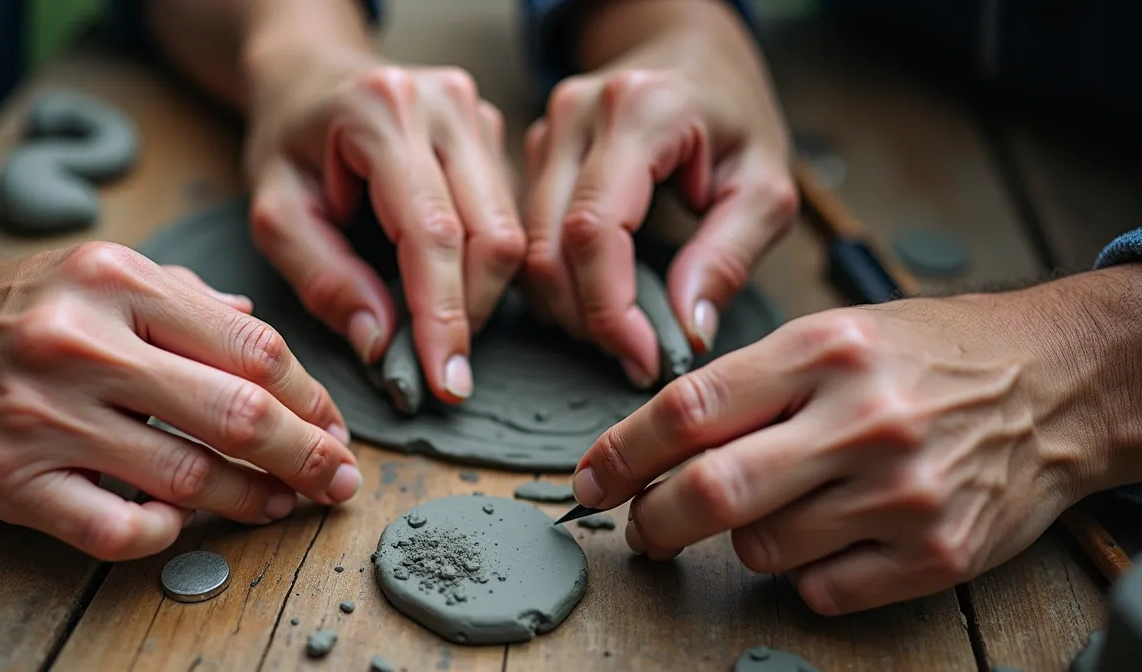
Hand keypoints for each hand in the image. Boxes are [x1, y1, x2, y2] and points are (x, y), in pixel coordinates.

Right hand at [0, 242, 360, 560]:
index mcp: (118, 282)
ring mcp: (42, 415)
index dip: (310, 398)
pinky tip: (184, 524)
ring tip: (278, 505)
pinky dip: (162, 533)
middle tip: (337, 481)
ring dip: (248, 500)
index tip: (336, 428)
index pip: (250, 349)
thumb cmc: (20, 308)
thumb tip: (264, 334)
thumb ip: (188, 301)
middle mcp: (82, 344)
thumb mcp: (103, 273)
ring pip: (183, 475)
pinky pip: (110, 526)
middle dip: (303, 456)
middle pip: (233, 413)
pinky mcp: (8, 480)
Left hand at [243, 48, 523, 403]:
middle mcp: (445, 103)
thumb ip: (324, 279)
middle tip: (438, 370)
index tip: (447, 384)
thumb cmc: (288, 144)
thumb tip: (382, 345)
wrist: (312, 76)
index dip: (443, 317)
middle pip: (490, 236)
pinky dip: (484, 270)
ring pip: (510, 234)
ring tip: (436, 328)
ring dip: (479, 297)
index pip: (432, 232)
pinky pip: (509, 221)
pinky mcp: (496, 135)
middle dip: (468, 315)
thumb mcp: (275, 214)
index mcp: (382, 112)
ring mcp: (479, 115)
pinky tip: (448, 287)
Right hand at [522, 0, 794, 385]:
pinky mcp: (531, 152)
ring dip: (566, 307)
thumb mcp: (765, 186)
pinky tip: (595, 301)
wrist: (692, 52)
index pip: (593, 229)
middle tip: (635, 355)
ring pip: (525, 248)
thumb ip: (727, 257)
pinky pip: (525, 236)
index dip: (609, 307)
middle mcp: (577, 114)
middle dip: (585, 319)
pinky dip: (555, 282)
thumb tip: (687, 331)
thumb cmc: (734, 115)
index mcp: (640, 111)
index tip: (644, 356)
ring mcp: (545, 130)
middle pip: (546, 245)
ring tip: (620, 332)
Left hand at [571, 282, 1124, 613]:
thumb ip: (750, 382)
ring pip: (761, 548)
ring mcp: (901, 492)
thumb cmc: (933, 353)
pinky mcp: (936, 552)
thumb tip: (657, 441)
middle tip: (640, 529)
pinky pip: (821, 590)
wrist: (1057, 382)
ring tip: (777, 507)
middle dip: (652, 522)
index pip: (687, 409)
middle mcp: (861, 420)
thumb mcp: (836, 333)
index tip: (592, 479)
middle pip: (710, 492)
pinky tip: (829, 536)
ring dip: (743, 539)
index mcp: (823, 351)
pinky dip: (804, 574)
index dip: (622, 453)